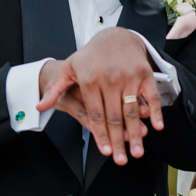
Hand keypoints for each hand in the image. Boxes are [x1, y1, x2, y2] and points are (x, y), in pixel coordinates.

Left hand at [36, 28, 162, 164]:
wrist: (115, 36)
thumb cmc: (90, 56)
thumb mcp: (68, 68)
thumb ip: (54, 88)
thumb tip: (39, 106)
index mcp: (90, 80)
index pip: (95, 114)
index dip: (100, 135)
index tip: (104, 152)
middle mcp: (110, 79)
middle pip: (114, 117)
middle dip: (118, 141)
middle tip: (121, 160)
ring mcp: (128, 76)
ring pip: (132, 111)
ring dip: (137, 133)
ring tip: (138, 151)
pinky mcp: (144, 73)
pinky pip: (150, 96)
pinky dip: (155, 112)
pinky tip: (156, 126)